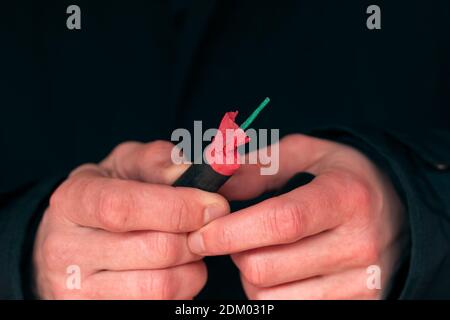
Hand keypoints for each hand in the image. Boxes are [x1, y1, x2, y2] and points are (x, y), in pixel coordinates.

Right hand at [33, 141, 228, 298]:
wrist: (75, 238)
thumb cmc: (109, 194)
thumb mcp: (126, 165)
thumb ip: (158, 162)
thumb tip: (192, 172)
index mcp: (73, 200)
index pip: (123, 208)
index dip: (178, 207)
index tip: (214, 205)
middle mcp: (66, 249)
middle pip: (155, 250)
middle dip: (195, 236)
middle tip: (204, 226)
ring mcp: (78, 289)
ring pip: (163, 285)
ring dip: (193, 266)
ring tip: (188, 248)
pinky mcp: (98, 311)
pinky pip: (161, 306)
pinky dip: (183, 288)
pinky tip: (174, 269)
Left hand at [188, 134, 405, 298]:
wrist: (397, 210)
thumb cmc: (343, 178)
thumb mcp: (307, 155)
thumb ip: (260, 165)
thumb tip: (218, 183)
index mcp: (347, 197)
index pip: (281, 222)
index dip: (232, 231)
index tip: (201, 234)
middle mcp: (360, 244)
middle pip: (265, 267)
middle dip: (235, 252)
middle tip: (239, 236)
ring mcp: (361, 281)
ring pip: (270, 296)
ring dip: (250, 275)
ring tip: (264, 251)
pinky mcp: (358, 303)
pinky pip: (289, 310)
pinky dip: (271, 293)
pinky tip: (281, 271)